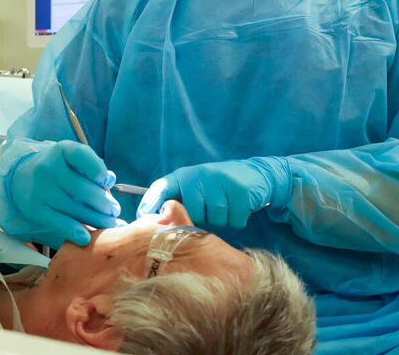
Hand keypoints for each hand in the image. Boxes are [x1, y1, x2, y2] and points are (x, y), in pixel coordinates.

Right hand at [3, 140, 119, 248]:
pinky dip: (76, 231)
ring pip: (75, 209)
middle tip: (114, 211)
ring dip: (97, 220)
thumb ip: (93, 167)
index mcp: (62, 151)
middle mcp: (49, 168)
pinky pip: (60, 223)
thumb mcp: (73, 160)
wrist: (21, 177)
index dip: (98, 170)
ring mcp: (40, 190)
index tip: (105, 181)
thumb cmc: (58, 169)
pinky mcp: (36, 210)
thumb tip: (110, 180)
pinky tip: (87, 237)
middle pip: (82, 189)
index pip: (82, 156)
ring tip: (108, 223)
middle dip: (105, 203)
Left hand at [136, 158, 289, 228]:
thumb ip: (177, 202)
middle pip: (191, 213)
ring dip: (221, 220)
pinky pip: (233, 220)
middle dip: (201, 218)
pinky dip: (237, 220)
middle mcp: (198, 175)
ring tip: (226, 206)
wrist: (256, 175)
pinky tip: (238, 207)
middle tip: (211, 208)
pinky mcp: (239, 189)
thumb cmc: (218, 188)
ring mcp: (219, 180)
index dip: (149, 205)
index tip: (141, 220)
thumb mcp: (195, 189)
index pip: (160, 189)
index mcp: (183, 175)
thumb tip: (157, 223)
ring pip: (214, 219)